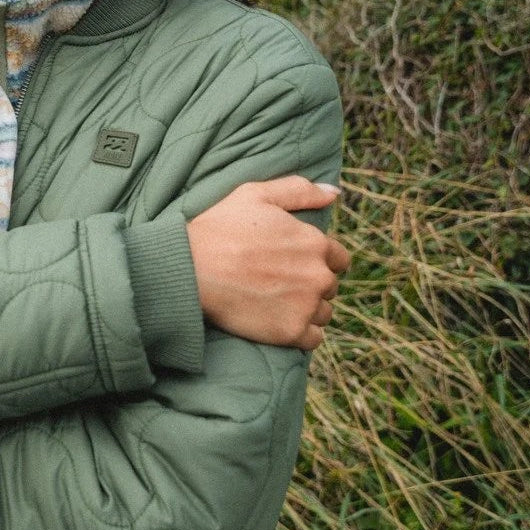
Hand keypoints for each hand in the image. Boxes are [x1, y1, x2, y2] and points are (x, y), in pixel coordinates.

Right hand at [185, 176, 349, 349]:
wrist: (191, 269)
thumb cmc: (219, 229)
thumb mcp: (256, 195)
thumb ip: (300, 191)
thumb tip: (335, 193)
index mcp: (315, 242)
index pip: (338, 258)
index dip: (317, 260)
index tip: (293, 264)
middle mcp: (318, 275)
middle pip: (329, 287)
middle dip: (310, 285)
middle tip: (278, 283)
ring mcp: (306, 306)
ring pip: (322, 313)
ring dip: (307, 310)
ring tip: (275, 304)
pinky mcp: (291, 332)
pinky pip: (313, 338)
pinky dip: (300, 333)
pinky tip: (278, 322)